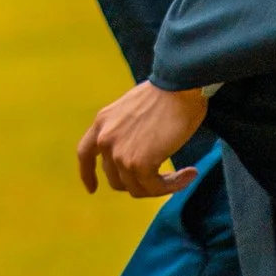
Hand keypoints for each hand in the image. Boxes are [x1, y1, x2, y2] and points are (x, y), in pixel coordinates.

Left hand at [75, 80, 207, 198]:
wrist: (179, 86)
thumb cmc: (165, 94)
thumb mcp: (131, 110)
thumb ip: (125, 131)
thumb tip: (138, 151)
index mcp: (102, 122)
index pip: (85, 154)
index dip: (87, 175)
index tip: (91, 189)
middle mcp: (105, 139)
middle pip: (115, 179)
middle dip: (137, 182)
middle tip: (160, 176)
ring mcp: (120, 154)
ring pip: (136, 189)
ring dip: (160, 186)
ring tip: (182, 174)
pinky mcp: (138, 164)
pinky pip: (155, 188)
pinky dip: (173, 185)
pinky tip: (190, 173)